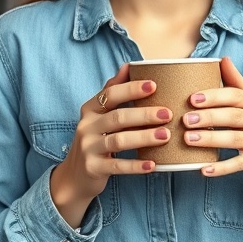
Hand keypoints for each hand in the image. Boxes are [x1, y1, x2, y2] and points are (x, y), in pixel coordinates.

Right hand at [49, 63, 172, 226]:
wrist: (74, 176)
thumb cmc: (95, 140)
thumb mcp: (99, 116)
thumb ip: (113, 92)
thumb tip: (129, 65)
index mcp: (90, 110)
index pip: (110, 94)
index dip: (131, 89)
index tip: (153, 85)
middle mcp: (86, 127)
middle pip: (117, 117)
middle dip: (144, 114)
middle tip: (167, 114)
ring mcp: (88, 148)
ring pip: (118, 141)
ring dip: (144, 137)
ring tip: (165, 135)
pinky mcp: (93, 168)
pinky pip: (117, 165)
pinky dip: (136, 165)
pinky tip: (153, 164)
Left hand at [183, 57, 242, 205]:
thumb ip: (236, 82)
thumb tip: (222, 58)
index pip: (235, 96)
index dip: (214, 96)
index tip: (192, 98)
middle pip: (234, 116)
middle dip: (208, 117)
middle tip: (185, 120)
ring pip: (234, 139)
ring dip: (210, 139)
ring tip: (188, 139)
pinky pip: (238, 164)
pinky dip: (221, 168)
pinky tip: (203, 169)